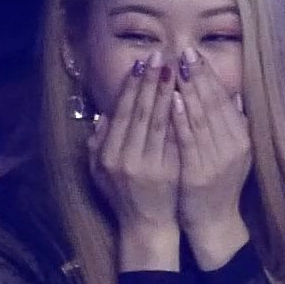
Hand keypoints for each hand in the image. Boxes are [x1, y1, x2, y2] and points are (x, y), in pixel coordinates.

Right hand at [85, 54, 184, 263]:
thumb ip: (98, 143)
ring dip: (166, 93)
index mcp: (108, 153)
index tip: (141, 64)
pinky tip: (186, 98)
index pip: (122, 112)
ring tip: (174, 69)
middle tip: (160, 55)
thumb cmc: (122, 196)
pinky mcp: (168, 173)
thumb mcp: (99, 171)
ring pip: (158, 122)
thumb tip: (102, 116)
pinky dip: (179, 118)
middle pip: (140, 112)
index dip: (132, 87)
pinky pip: (175, 140)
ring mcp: (148, 166)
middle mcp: (125, 157)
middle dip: (151, 82)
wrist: (146, 227)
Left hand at [168, 48, 253, 266]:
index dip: (210, 75)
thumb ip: (233, 124)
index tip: (195, 53)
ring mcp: (218, 160)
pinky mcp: (200, 172)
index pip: (225, 100)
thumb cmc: (216, 184)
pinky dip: (182, 119)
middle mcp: (235, 147)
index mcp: (242, 139)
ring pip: (201, 118)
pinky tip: (173, 100)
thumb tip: (234, 94)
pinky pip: (189, 140)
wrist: (213, 221)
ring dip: (188, 91)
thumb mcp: (230, 151)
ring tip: (176, 67)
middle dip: (198, 76)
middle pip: (214, 104)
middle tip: (184, 51)